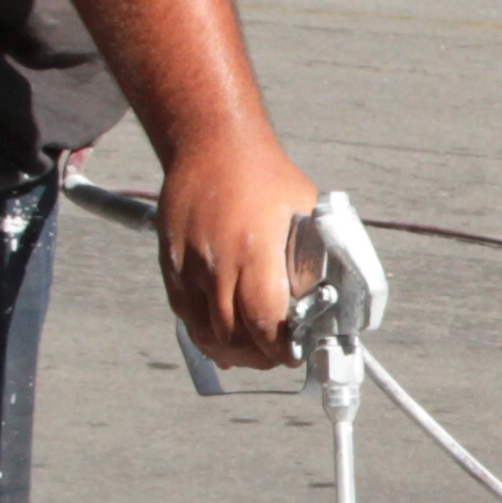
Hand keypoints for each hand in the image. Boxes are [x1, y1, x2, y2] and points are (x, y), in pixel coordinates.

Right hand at [156, 125, 324, 369]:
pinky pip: (184, 313)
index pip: (264, 323)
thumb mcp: (306, 213)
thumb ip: (315, 259)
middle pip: (232, 337)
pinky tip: (221, 335)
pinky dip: (203, 331)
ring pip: (203, 332)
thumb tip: (332, 301)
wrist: (213, 145)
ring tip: (250, 353)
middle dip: (257, 357)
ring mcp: (188, 266)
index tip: (292, 354)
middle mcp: (217, 264)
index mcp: (255, 252)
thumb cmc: (265, 177)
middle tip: (274, 357)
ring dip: (229, 351)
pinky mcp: (169, 264)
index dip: (279, 349)